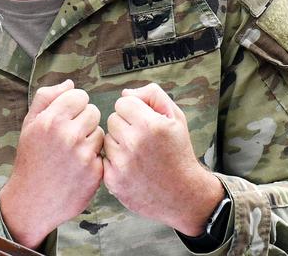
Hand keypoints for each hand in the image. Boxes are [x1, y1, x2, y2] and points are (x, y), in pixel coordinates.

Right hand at [0, 79, 104, 247]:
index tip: (67, 116)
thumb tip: (70, 83)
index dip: (74, 105)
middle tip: (70, 136)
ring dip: (90, 139)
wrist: (32, 200)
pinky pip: (103, 153)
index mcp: (51, 120)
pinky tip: (79, 166)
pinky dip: (94, 158)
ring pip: (99, 132)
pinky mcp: (95, 173)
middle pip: (93, 111)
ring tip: (73, 151)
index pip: (79, 95)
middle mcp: (68, 135)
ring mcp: (83, 155)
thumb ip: (47, 97)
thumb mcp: (29, 124)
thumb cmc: (31, 159)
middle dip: (84, 120)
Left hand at [103, 83, 223, 235]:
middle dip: (125, 126)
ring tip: (138, 154)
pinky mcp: (113, 180)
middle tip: (142, 139)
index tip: (144, 121)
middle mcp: (134, 143)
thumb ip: (152, 95)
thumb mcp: (176, 117)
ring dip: (119, 143)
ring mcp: (122, 163)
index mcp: (150, 125)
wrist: (183, 194)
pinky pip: (103, 159)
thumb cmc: (179, 153)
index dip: (134, 110)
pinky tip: (131, 167)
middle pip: (112, 119)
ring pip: (107, 138)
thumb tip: (125, 93)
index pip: (123, 102)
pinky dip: (114, 162)